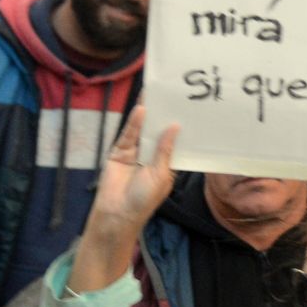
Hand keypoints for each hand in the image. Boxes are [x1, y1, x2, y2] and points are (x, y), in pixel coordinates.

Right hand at [67, 105, 178, 294]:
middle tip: (172, 93)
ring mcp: (135, 152)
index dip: (180, 126)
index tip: (189, 109)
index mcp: (166, 162)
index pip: (174, 140)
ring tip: (155, 93)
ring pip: (143, 129)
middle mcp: (151, 154)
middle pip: (158, 130)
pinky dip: (134, 123)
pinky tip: (142, 109)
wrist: (117, 213)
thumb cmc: (144, 198)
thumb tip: (175, 127)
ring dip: (149, 113)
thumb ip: (165, 150)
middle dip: (164, 114)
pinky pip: (128, 134)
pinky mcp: (119, 151)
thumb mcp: (160, 174)